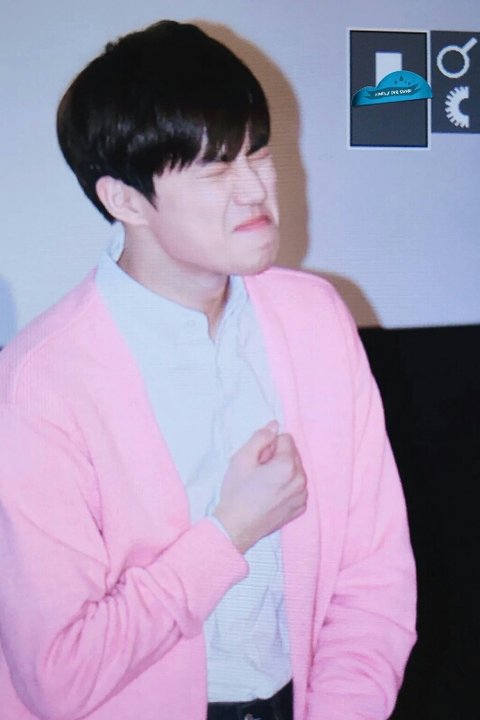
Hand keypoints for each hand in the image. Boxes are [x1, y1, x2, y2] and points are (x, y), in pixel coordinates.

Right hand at [213, 421, 307, 553]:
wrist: (235, 528)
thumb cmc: (237, 493)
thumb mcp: (242, 458)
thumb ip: (260, 437)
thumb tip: (274, 425)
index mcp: (288, 466)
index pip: (285, 439)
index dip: (268, 445)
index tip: (257, 460)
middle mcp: (300, 480)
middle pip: (292, 454)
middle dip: (276, 457)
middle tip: (258, 472)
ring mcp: (302, 496)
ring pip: (295, 470)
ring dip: (282, 472)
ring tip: (262, 485)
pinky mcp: (299, 508)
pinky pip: (296, 487)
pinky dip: (286, 487)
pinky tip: (269, 495)